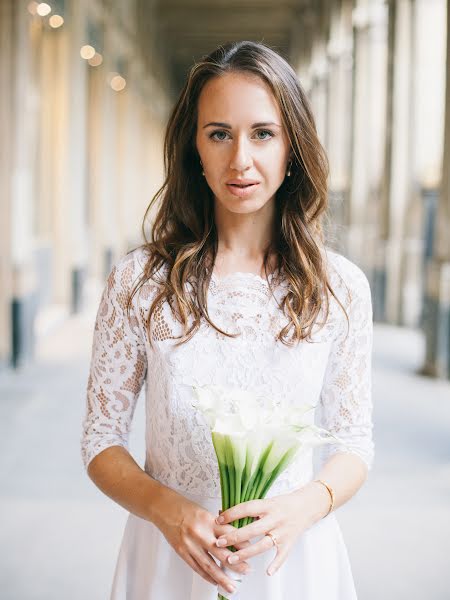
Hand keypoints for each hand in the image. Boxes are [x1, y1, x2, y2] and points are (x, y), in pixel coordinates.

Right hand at [155, 493, 251, 594]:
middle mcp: (200, 533)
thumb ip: (217, 524)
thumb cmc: (184, 507)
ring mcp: (190, 544)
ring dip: (221, 577)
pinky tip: (214, 581)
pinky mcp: (181, 551)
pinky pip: (196, 567)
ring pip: (209, 565)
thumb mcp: (204, 511)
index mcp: (208, 520)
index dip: (241, 543)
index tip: (251, 549)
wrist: (163, 508)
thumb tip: (233, 534)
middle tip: (247, 571)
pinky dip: (206, 576)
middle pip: (221, 552)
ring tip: (231, 586)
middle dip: (236, 564)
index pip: (229, 534)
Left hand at [214, 484, 328, 575]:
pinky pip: (282, 555)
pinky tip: (267, 572)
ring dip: (246, 553)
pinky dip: (276, 564)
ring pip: (263, 545)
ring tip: (231, 559)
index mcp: (268, 505)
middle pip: (252, 529)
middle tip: (219, 543)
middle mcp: (275, 518)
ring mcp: (283, 532)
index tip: (218, 520)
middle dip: (234, 537)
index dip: (232, 514)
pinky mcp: (290, 542)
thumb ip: (251, 509)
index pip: (247, 508)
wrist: (308, 505)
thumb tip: (226, 513)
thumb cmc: (284, 503)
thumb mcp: (268, 501)